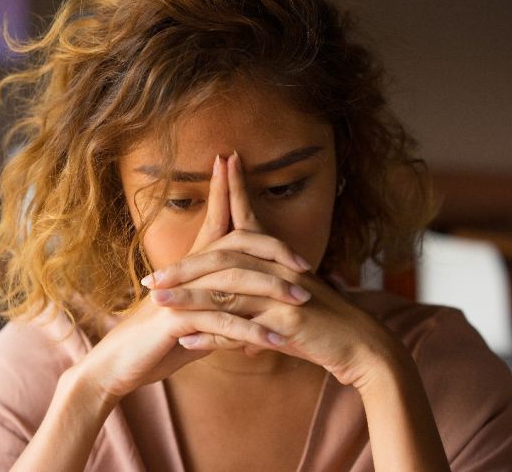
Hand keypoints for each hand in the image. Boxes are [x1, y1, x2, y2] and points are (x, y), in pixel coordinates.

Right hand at [74, 155, 284, 400]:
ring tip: (303, 300)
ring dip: (271, 291)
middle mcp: (185, 272)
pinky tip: (275, 341)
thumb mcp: (194, 317)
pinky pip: (222, 322)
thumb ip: (220, 304)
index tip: (235, 160)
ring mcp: (179, 294)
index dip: (226, 190)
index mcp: (191, 266)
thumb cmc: (158, 340)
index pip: (214, 220)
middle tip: (306, 264)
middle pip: (234, 246)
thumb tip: (249, 302)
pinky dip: (251, 331)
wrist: (119, 364)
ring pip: (232, 282)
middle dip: (272, 250)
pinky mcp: (175, 320)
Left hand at [146, 152, 403, 388]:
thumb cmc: (323, 328)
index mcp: (279, 260)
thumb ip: (254, 304)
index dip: (230, 193)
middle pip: (223, 258)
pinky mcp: (286, 322)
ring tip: (157, 303)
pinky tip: (186, 341)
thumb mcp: (286, 307)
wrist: (362, 348)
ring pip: (225, 291)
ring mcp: (283, 295)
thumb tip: (220, 315)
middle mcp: (279, 270)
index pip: (247, 221)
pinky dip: (211, 335)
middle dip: (184, 267)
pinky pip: (240, 328)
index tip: (217, 164)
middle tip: (149, 277)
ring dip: (187, 298)